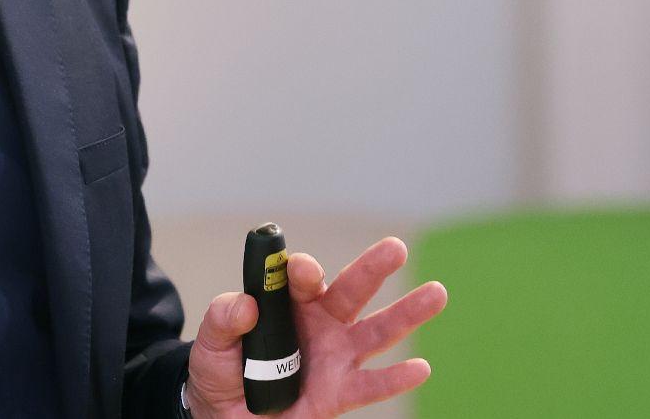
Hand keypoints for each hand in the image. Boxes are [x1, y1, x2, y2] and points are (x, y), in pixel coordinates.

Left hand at [183, 237, 446, 416]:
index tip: (301, 270)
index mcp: (290, 304)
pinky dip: (396, 378)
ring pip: (376, 332)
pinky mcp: (340, 392)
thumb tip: (247, 303)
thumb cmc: (222, 371)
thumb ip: (223, 318)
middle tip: (396, 247)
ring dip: (407, 314)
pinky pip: (372, 385)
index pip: (304, 278)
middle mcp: (321, 324)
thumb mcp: (211, 342)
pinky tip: (420, 368)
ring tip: (437, 293)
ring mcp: (335, 357)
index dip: (304, 270)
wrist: (226, 415)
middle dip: (373, 268)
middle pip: (352, 291)